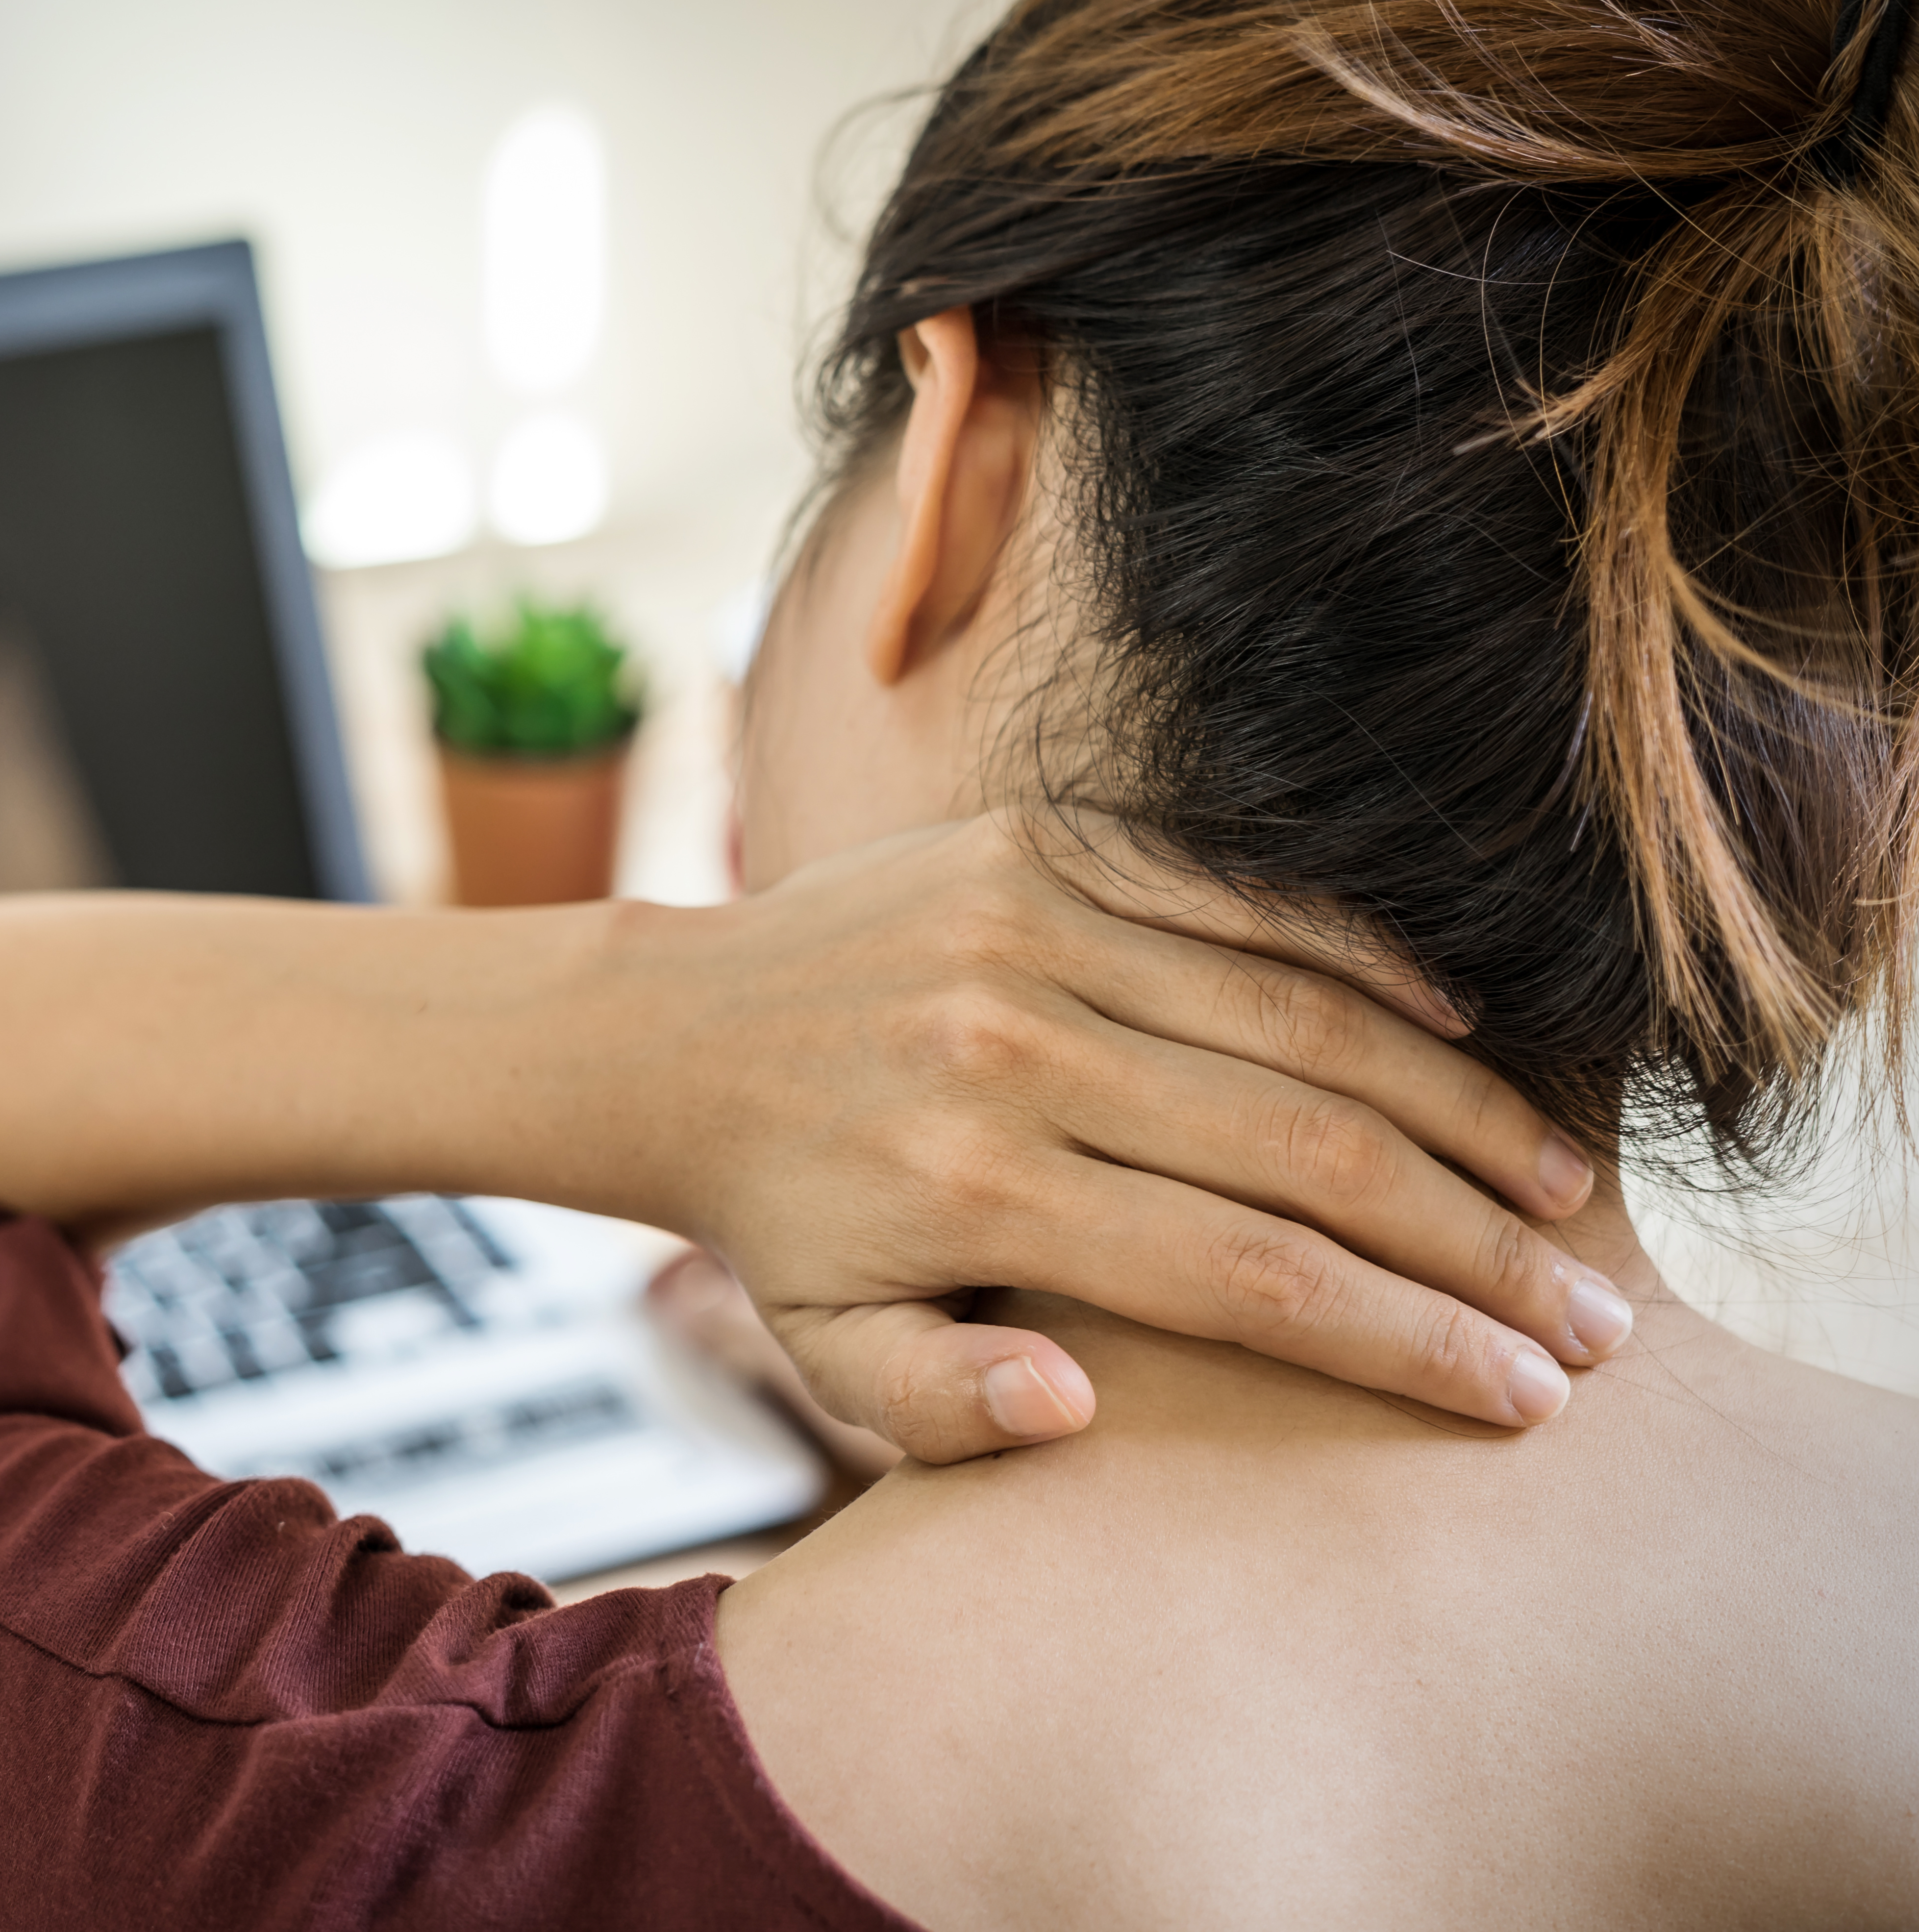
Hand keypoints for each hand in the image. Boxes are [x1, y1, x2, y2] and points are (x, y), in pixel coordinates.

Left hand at [590, 808, 1621, 1465]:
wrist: (674, 1035)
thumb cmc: (783, 1217)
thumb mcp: (827, 1351)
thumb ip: (942, 1411)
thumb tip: (1083, 1419)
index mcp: (977, 1194)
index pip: (1247, 1280)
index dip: (1405, 1339)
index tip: (1522, 1392)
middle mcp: (1015, 1054)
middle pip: (1303, 1154)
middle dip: (1472, 1243)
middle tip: (1590, 1310)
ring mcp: (1031, 932)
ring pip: (1300, 1020)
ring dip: (1455, 1108)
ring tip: (1562, 1188)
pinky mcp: (1035, 845)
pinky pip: (1237, 901)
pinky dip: (1362, 962)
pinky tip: (1464, 1035)